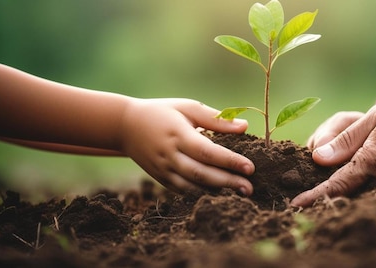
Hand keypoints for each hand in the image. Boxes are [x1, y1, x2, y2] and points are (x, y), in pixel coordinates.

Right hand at [119, 98, 254, 194]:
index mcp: (178, 134)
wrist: (125, 126)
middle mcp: (170, 155)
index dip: (229, 161)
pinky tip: (220, 194)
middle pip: (201, 173)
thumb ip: (215, 119)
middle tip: (249, 188)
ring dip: (216, 191)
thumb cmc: (162, 112)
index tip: (250, 168)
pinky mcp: (161, 178)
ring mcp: (163, 169)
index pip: (207, 151)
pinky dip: (202, 194)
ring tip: (239, 194)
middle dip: (227, 182)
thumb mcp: (187, 107)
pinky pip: (183, 191)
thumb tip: (244, 126)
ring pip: (192, 186)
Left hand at [292, 97, 375, 206]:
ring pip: (370, 204)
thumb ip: (347, 138)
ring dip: (353, 202)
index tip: (296, 205)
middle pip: (351, 199)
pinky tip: (371, 192)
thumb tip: (318, 157)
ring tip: (339, 197)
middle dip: (331, 200)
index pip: (337, 184)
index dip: (315, 196)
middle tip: (311, 202)